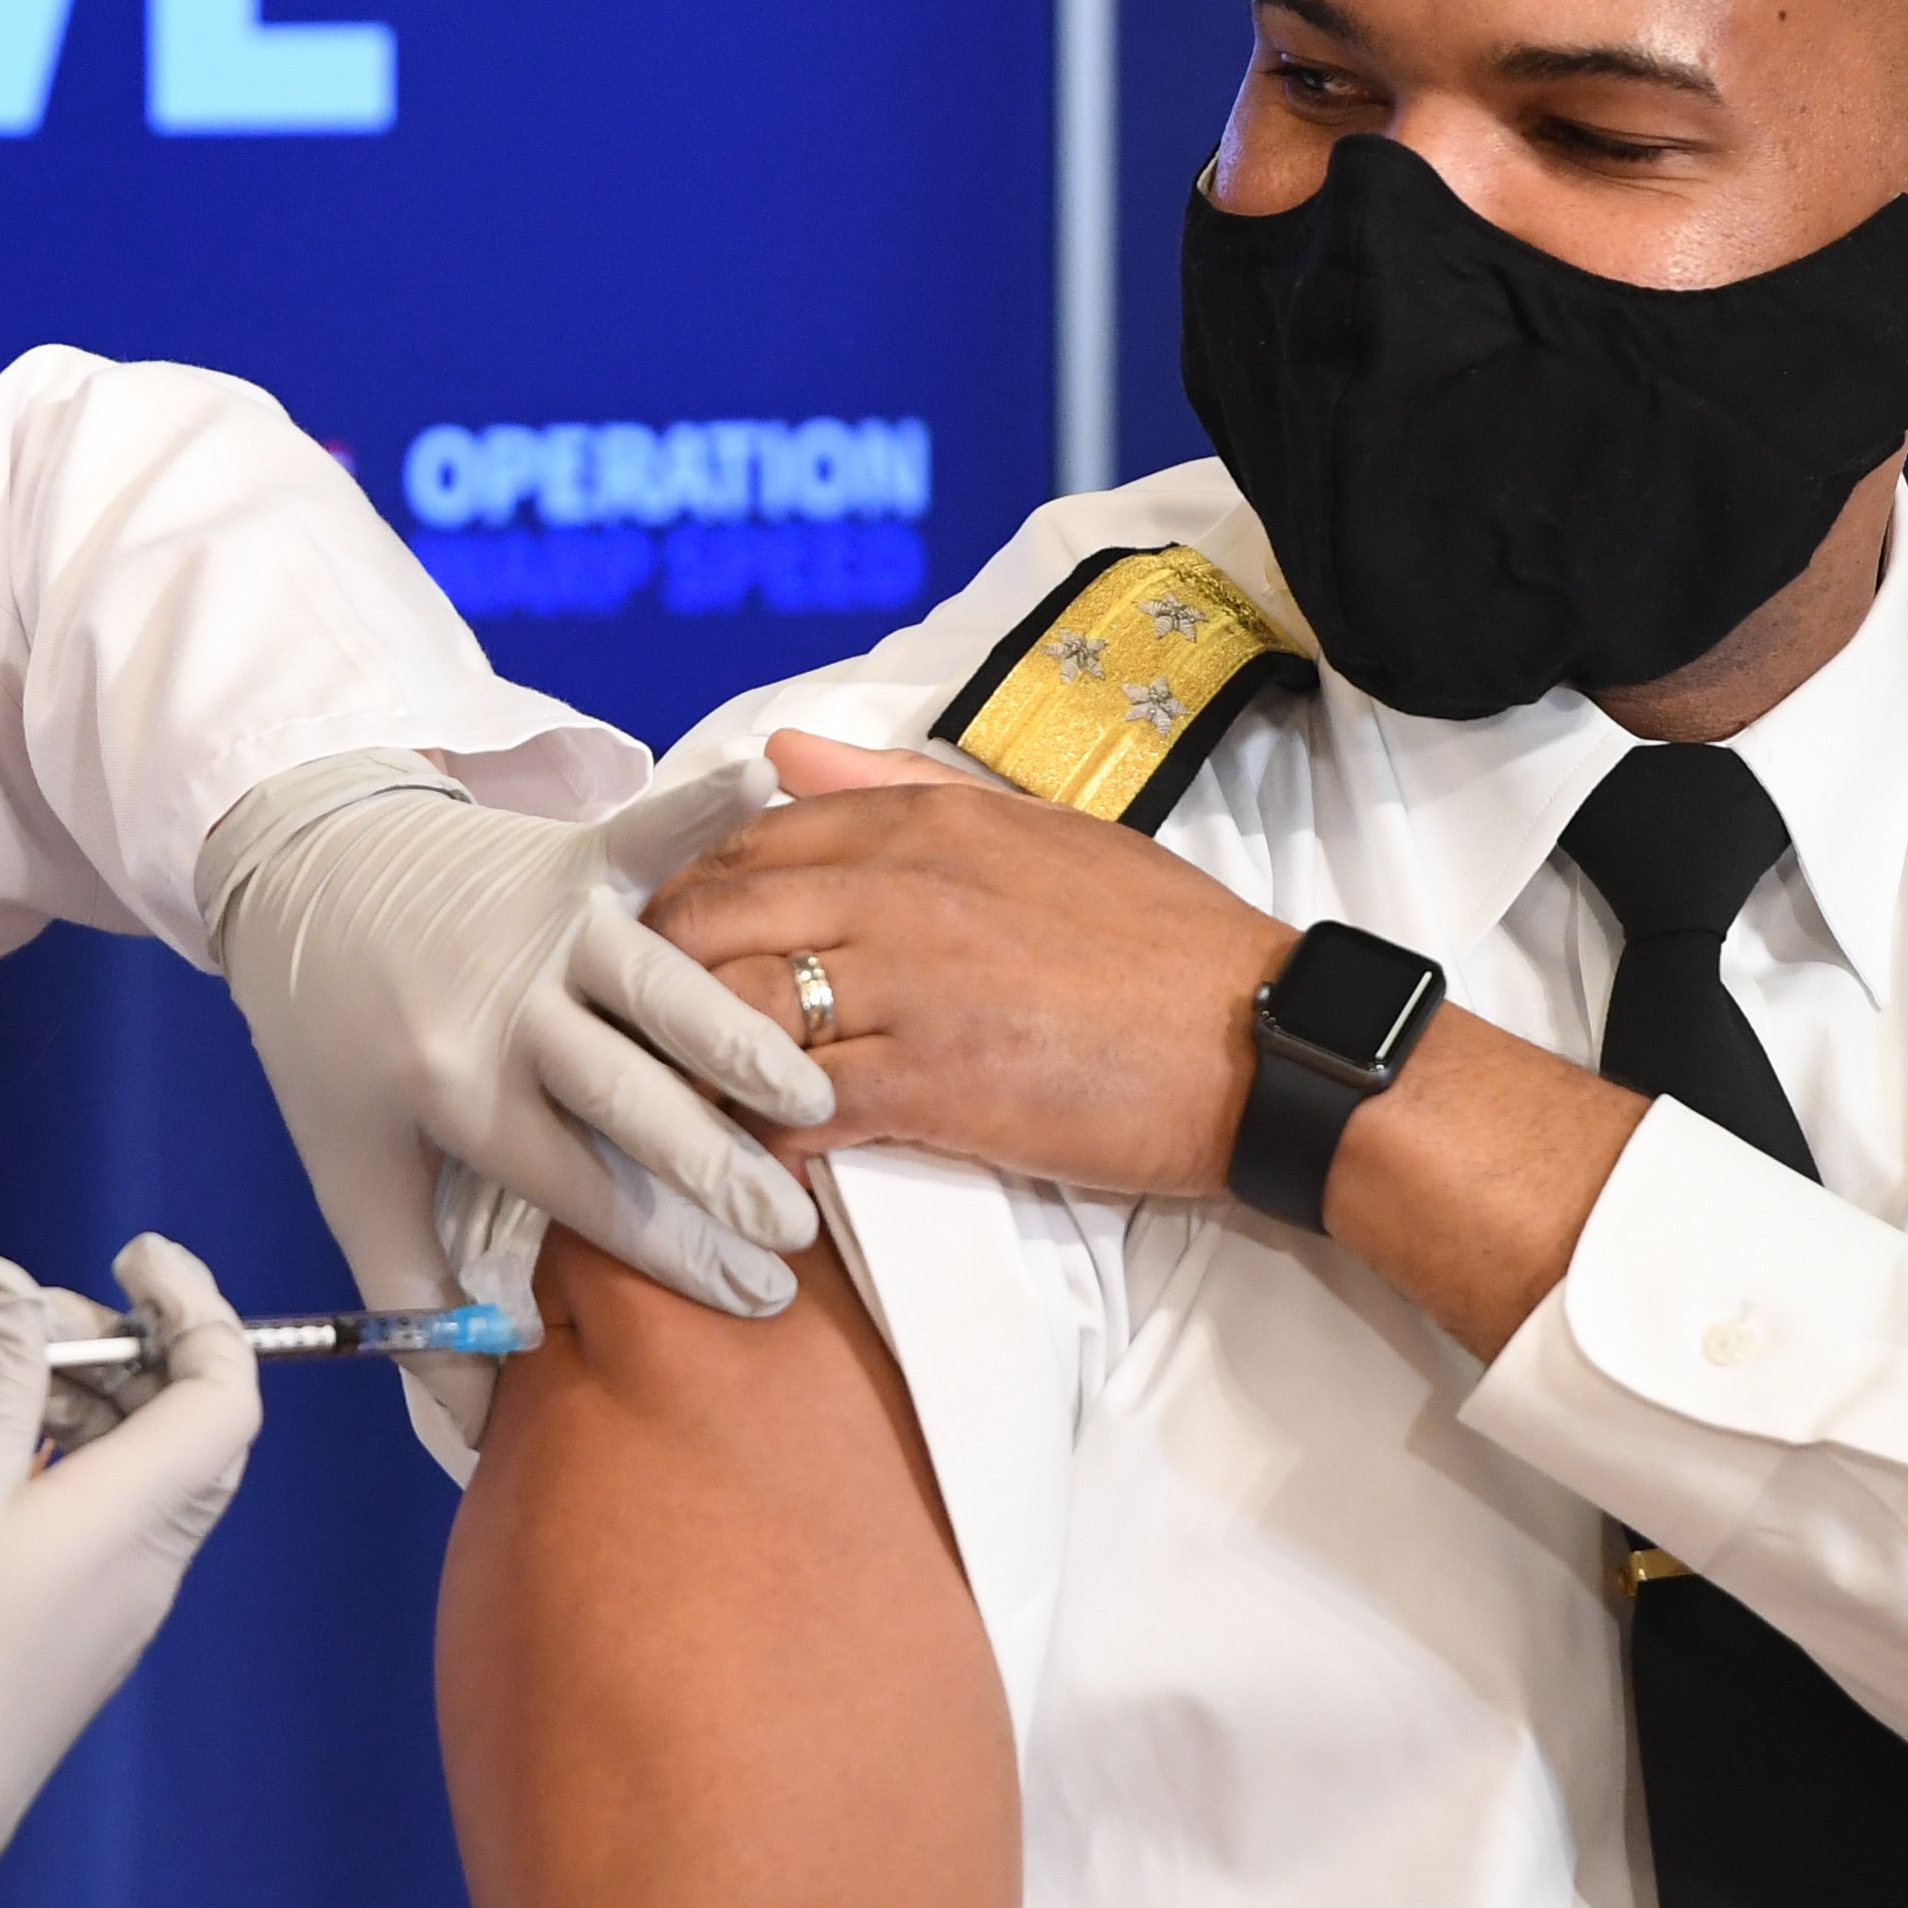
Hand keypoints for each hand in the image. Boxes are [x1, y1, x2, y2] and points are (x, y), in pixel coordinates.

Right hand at [0, 1236, 259, 1907]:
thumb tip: (12, 1281)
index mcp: (136, 1524)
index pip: (227, 1394)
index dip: (199, 1306)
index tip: (127, 1255)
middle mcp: (149, 1565)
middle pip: (195, 1427)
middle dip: (135, 1347)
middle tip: (34, 1322)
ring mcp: (114, 1609)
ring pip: (146, 1473)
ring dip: (93, 1401)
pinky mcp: (72, 1639)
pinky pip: (105, 1519)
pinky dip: (67, 1459)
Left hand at [211, 759, 837, 1334]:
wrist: (297, 873)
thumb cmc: (336, 1039)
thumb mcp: (351, 1172)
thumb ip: (415, 1297)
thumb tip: (475, 1428)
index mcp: (456, 1092)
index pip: (581, 1188)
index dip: (668, 1251)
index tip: (753, 1301)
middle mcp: (506, 1007)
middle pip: (631, 1099)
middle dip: (718, 1172)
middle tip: (797, 1231)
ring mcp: (544, 924)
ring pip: (663, 988)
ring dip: (741, 1039)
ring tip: (817, 1097)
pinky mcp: (569, 855)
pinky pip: (650, 835)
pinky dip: (707, 807)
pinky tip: (773, 784)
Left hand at [643, 732, 1290, 1197]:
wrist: (1260, 1041)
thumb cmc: (1157, 940)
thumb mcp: (1032, 827)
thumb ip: (892, 786)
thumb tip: (779, 750)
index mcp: (923, 821)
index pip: (745, 840)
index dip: (687, 895)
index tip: (674, 943)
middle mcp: (900, 889)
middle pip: (709, 921)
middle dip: (655, 975)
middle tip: (647, 1027)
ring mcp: (910, 987)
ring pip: (731, 1013)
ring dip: (688, 1060)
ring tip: (680, 1097)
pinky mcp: (931, 1085)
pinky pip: (793, 1109)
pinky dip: (755, 1136)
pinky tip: (752, 1157)